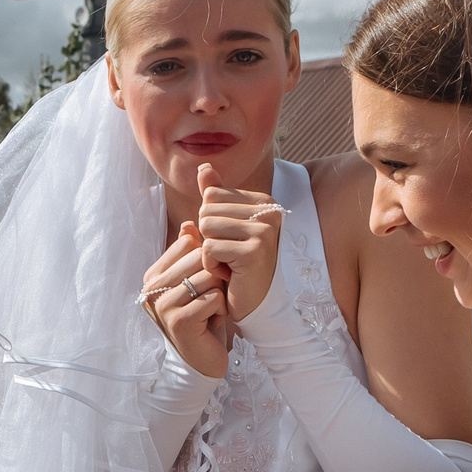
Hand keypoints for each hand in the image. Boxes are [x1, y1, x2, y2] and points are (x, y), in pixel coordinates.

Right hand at [142, 224, 230, 375]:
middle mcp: (152, 288)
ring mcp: (163, 304)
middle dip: (215, 278)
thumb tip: (190, 224)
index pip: (188, 244)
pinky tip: (212, 322)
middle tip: (210, 299)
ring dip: (219, 295)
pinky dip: (221, 310)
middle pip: (199, 258)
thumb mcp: (196, 282)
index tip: (203, 283)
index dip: (206, 259)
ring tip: (210, 311)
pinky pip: (214, 299)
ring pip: (208, 277)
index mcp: (153, 275)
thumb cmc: (201, 317)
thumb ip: (191, 255)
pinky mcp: (178, 321)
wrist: (201, 361)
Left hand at [193, 162, 284, 320]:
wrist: (257, 304)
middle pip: (206, 210)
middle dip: (208, 237)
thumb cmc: (239, 265)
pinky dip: (211, 265)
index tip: (231, 241)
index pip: (212, 195)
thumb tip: (203, 167)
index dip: (210, 222)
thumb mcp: (226, 228)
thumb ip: (215, 196)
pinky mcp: (254, 251)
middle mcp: (268, 212)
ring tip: (230, 264)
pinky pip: (209, 248)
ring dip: (209, 252)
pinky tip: (230, 275)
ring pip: (206, 228)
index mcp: (263, 201)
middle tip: (230, 256)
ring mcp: (264, 231)